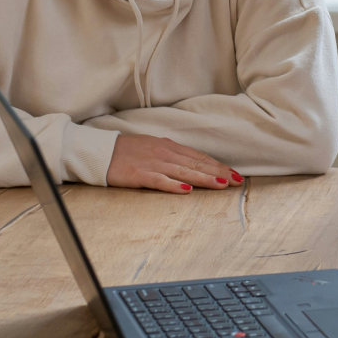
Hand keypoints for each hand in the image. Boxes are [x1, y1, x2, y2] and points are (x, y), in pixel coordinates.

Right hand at [105, 133, 237, 193]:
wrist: (101, 152)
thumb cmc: (126, 151)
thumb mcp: (152, 147)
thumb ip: (171, 154)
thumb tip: (190, 163)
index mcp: (168, 146)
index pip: (198, 157)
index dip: (217, 165)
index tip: (233, 174)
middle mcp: (164, 153)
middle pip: (196, 164)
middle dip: (218, 172)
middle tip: (236, 181)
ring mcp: (152, 163)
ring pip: (184, 172)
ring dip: (204, 178)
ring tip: (221, 185)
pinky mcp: (140, 175)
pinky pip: (160, 181)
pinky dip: (174, 185)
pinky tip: (187, 191)